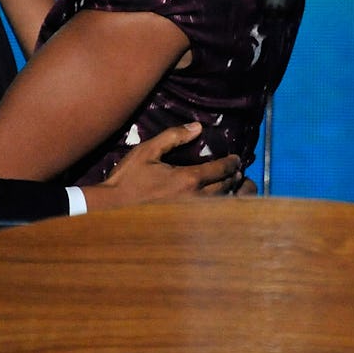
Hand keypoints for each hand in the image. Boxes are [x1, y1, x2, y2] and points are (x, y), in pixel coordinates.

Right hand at [81, 123, 241, 210]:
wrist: (113, 208)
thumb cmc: (129, 179)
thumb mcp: (147, 151)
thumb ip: (173, 137)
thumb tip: (197, 127)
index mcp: (187, 178)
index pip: (219, 170)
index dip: (231, 163)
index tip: (237, 159)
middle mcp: (196, 199)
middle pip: (226, 188)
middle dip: (236, 178)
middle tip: (240, 172)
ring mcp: (193, 216)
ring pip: (224, 205)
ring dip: (236, 195)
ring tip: (239, 188)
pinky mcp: (188, 225)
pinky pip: (214, 217)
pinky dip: (224, 209)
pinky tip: (224, 205)